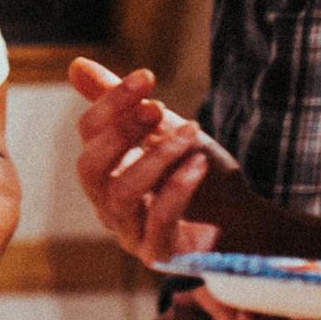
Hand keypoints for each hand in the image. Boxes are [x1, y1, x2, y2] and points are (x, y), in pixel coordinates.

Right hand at [69, 58, 247, 265]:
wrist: (244, 220)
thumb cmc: (198, 172)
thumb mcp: (164, 130)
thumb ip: (122, 103)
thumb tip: (76, 65)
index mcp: (104, 170)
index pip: (88, 133)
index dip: (111, 102)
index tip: (147, 76)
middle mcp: (106, 203)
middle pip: (89, 167)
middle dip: (121, 132)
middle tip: (156, 107)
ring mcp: (129, 232)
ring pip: (121, 194)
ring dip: (155, 158)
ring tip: (188, 133)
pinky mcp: (158, 254)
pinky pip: (158, 221)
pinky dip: (177, 189)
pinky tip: (198, 164)